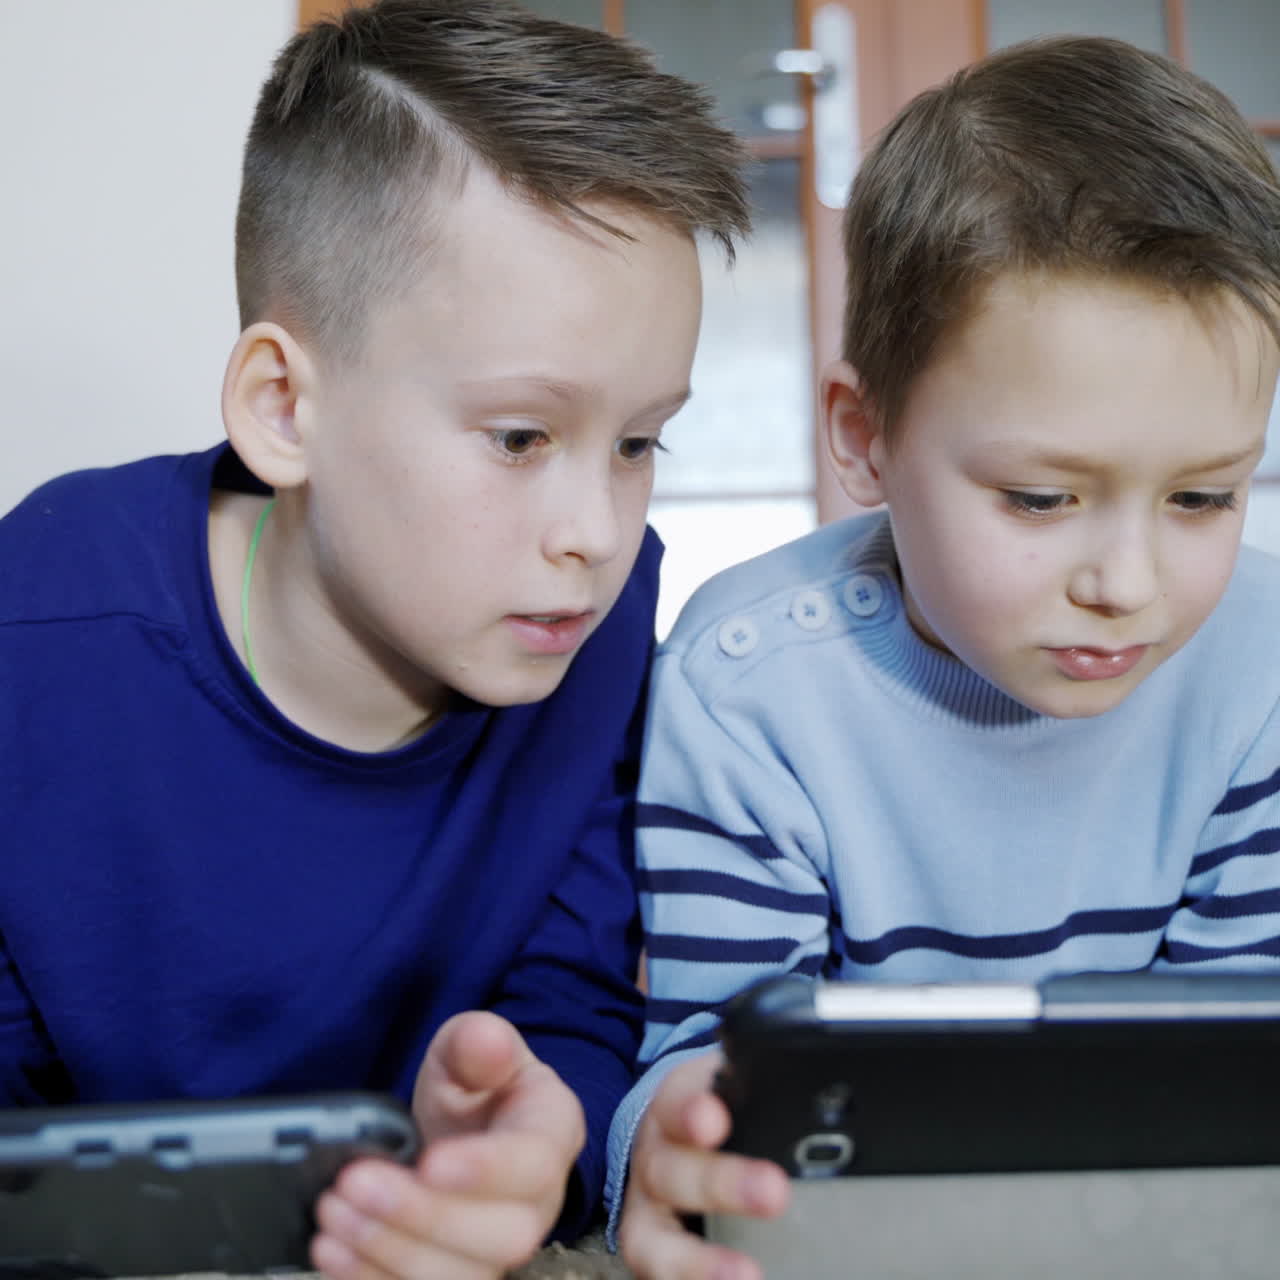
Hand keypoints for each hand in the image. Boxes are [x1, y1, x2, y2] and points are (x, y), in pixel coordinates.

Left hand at [311, 1011, 584, 1279]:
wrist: (465, 1128)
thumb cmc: (475, 1085)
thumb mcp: (471, 1047)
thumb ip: (476, 1041)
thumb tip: (486, 1041)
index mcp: (550, 1134)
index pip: (534, 1165)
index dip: (485, 1171)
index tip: (429, 1162)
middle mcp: (537, 1204)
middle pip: (503, 1236)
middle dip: (424, 1218)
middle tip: (356, 1184)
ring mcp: (498, 1249)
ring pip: (463, 1277)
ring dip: (390, 1253)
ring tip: (336, 1214)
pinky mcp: (458, 1272)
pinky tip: (333, 1250)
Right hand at [618, 1050, 788, 1279]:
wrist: (671, 1134)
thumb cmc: (714, 1109)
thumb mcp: (726, 1084)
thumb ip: (760, 1086)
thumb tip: (821, 1094)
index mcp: (673, 1108)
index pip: (678, 1103)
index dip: (693, 1112)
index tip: (715, 1119)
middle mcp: (654, 1159)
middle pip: (674, 1171)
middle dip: (722, 1184)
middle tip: (773, 1192)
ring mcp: (646, 1211)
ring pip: (658, 1238)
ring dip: (701, 1261)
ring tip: (745, 1275)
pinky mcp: (648, 1250)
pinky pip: (661, 1273)